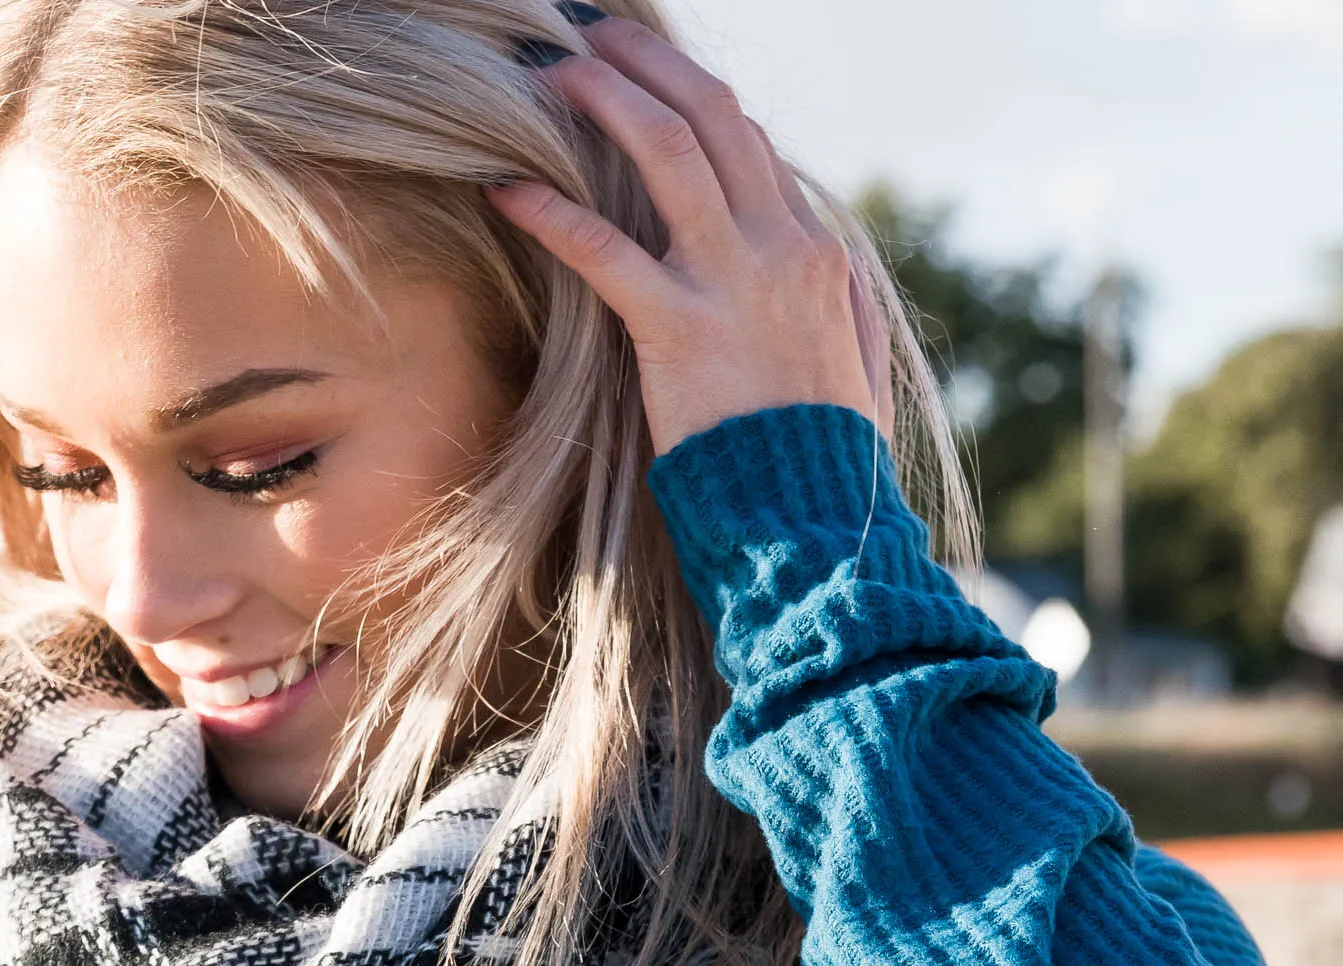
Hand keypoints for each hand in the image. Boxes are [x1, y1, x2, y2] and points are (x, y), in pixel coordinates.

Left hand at [487, 15, 891, 459]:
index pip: (752, 148)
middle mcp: (779, 248)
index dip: (694, 104)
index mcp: (817, 254)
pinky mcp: (677, 330)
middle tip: (592, 38)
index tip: (647, 86)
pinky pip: (602, 247)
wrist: (815, 523)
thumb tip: (831, 277)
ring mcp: (730, 283)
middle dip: (648, 63)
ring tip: (551, 75)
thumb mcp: (853, 371)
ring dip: (603, 98)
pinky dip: (549, 209)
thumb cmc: (827, 466)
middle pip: (713, 114)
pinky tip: (506, 190)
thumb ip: (839, 310)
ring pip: (665, 148)